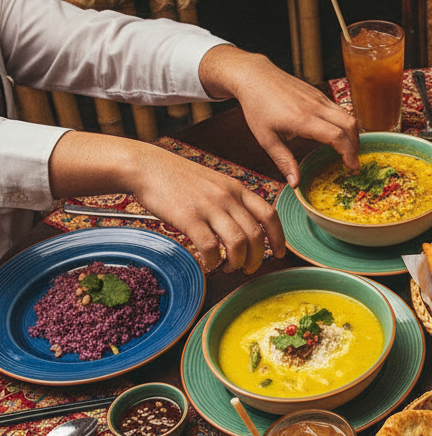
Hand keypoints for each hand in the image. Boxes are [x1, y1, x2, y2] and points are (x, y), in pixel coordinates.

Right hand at [130, 147, 285, 274]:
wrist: (147, 166)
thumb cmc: (179, 178)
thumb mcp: (215, 183)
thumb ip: (232, 201)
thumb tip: (245, 227)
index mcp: (237, 188)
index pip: (269, 215)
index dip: (279, 238)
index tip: (280, 253)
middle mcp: (228, 197)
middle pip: (256, 235)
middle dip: (257, 258)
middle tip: (248, 269)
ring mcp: (209, 207)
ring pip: (238, 243)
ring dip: (237, 262)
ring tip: (229, 268)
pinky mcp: (189, 217)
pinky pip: (211, 247)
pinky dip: (213, 261)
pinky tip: (209, 263)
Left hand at [199, 46, 358, 187]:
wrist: (254, 76)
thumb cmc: (258, 107)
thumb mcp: (266, 138)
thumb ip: (284, 161)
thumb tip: (295, 184)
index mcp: (303, 120)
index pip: (337, 136)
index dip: (348, 154)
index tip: (351, 168)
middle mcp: (316, 107)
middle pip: (350, 125)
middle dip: (356, 146)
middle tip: (352, 162)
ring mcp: (319, 98)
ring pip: (348, 115)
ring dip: (352, 135)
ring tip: (347, 150)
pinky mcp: (319, 94)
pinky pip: (339, 109)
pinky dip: (345, 124)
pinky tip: (337, 135)